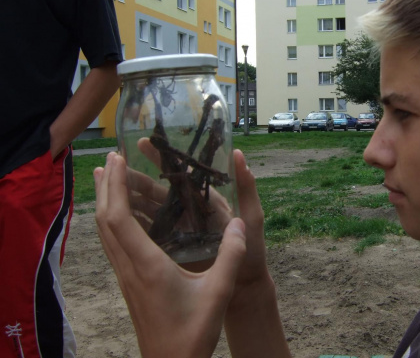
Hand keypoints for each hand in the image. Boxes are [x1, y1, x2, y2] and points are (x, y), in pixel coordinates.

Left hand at [94, 152, 246, 357]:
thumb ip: (231, 256)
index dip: (117, 187)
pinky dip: (111, 221)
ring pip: (105, 233)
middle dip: (107, 187)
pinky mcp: (128, 284)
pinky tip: (120, 217)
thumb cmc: (193, 333)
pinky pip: (112, 244)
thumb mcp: (218, 293)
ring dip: (105, 202)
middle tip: (111, 158)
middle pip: (105, 221)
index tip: (119, 160)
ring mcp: (125, 277)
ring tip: (109, 179)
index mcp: (146, 265)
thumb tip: (240, 223)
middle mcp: (129, 268)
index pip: (120, 219)